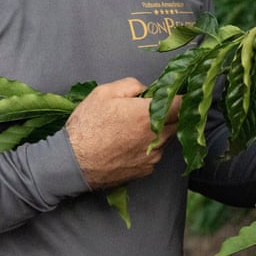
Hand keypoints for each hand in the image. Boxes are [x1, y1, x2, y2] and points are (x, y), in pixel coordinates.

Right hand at [63, 77, 180, 190]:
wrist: (72, 163)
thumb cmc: (87, 125)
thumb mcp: (104, 92)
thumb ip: (132, 85)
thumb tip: (147, 90)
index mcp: (148, 115)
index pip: (182, 104)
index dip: (183, 96)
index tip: (178, 93)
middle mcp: (156, 137)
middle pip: (178, 122)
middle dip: (171, 114)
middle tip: (152, 110)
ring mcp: (153, 156)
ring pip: (167, 139)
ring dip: (159, 131)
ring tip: (134, 129)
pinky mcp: (146, 170)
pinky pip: (155, 154)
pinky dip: (149, 148)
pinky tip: (129, 145)